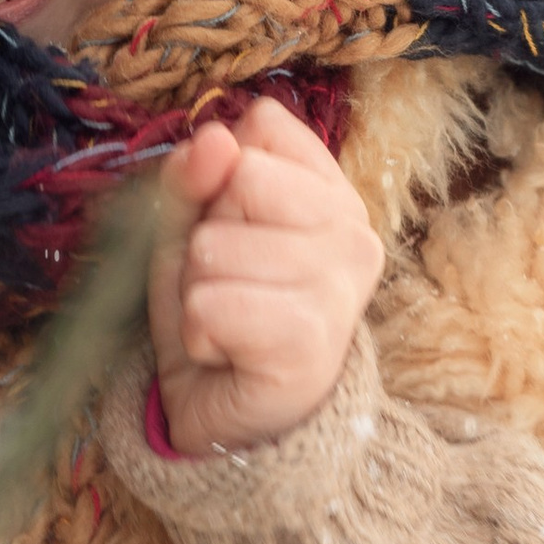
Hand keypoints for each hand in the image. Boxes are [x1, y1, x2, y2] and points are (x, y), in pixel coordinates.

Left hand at [147, 96, 383, 458]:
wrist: (224, 414)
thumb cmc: (217, 308)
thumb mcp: (189, 226)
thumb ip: (193, 175)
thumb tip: (214, 138)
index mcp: (332, 193)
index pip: (262, 129)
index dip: (219, 178)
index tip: (233, 228)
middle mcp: (354, 233)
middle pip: (241, 178)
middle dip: (205, 235)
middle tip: (224, 284)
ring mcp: (340, 288)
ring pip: (214, 246)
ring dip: (196, 291)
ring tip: (225, 320)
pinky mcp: (311, 343)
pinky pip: (210, 305)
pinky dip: (197, 333)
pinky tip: (224, 352)